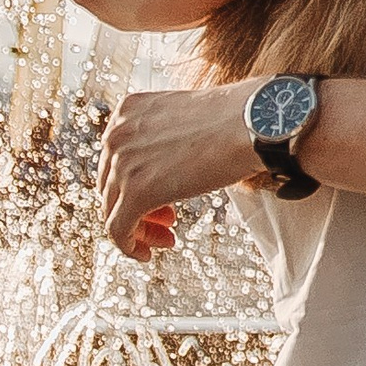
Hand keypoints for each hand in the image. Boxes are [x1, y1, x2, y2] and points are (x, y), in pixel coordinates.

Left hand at [100, 83, 266, 259]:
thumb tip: (166, 169)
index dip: (133, 184)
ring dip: (138, 229)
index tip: (160, 198)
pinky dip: (130, 247)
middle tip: (167, 221)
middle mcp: (117, 134)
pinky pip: (118, 230)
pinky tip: (147, 254)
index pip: (115, 158)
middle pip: (111, 186)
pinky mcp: (135, 192)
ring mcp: (123, 163)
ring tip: (165, 238)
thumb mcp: (187, 118)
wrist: (254, 123)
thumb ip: (166, 138)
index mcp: (128, 111)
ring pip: (112, 211)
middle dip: (138, 208)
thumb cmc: (236, 118)